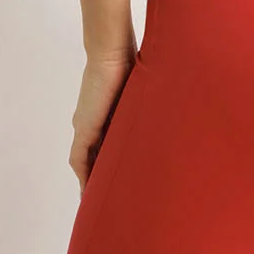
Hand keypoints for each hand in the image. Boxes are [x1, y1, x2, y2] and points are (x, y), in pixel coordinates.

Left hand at [70, 47, 135, 190]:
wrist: (112, 52)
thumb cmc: (131, 64)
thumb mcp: (142, 94)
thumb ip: (149, 108)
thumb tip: (175, 112)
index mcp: (104, 116)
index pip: (104, 147)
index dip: (109, 165)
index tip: (118, 182)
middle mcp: (90, 123)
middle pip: (92, 158)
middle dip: (99, 178)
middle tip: (109, 200)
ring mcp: (85, 126)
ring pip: (84, 162)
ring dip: (90, 181)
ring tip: (98, 201)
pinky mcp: (84, 128)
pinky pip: (79, 160)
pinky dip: (83, 176)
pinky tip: (88, 192)